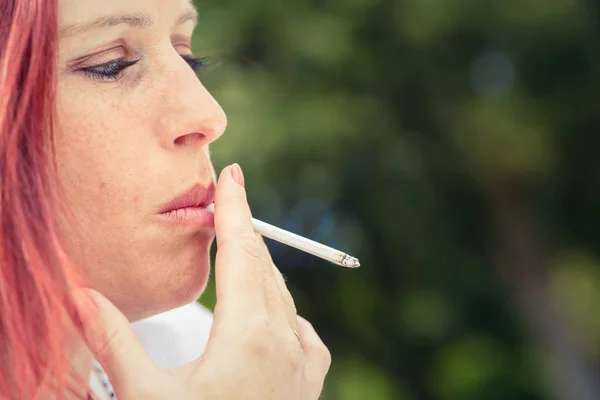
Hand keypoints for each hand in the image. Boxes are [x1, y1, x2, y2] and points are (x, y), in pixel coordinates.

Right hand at [74, 164, 330, 399]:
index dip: (235, 209)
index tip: (235, 174)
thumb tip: (80, 293)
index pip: (243, 252)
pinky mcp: (309, 382)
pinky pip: (300, 326)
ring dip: (260, 269)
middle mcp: (287, 341)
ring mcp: (304, 364)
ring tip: (239, 250)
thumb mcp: (146, 396)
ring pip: (283, 296)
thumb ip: (113, 343)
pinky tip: (269, 312)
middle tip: (226, 205)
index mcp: (251, 335)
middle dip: (243, 233)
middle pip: (264, 268)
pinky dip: (280, 306)